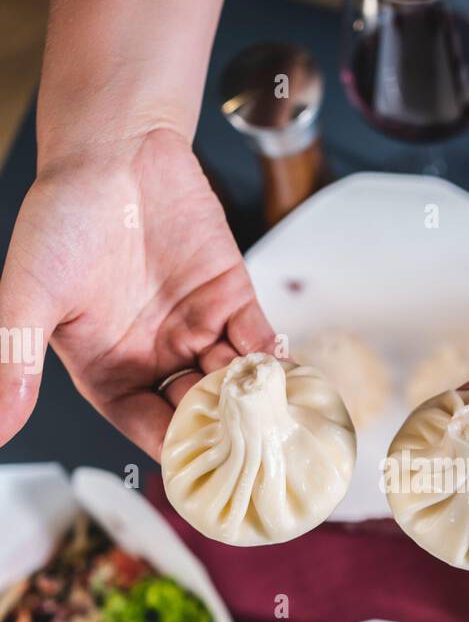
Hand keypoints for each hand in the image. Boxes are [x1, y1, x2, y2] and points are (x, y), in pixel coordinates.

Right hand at [0, 127, 273, 457]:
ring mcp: (196, 327)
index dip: (171, 448)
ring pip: (232, 380)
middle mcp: (155, 356)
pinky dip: (275, 361)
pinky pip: (258, 339)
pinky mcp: (230, 296)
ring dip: (255, 402)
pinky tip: (288, 381)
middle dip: (222, 430)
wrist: (111, 148)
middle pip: (197, 409)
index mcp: (108, 368)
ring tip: (278, 425)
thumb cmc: (62, 218)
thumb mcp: (30, 296)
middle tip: (251, 451)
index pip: (145, 425)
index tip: (199, 473)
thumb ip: (15, 363)